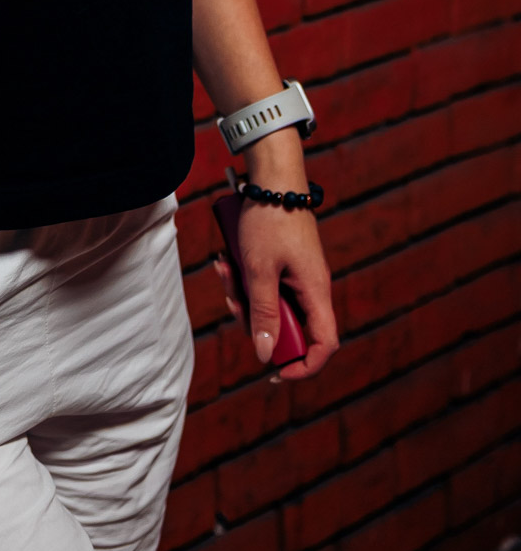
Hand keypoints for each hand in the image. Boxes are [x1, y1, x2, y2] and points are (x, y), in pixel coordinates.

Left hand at [216, 199, 338, 380]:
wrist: (272, 177)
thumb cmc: (269, 221)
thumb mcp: (259, 270)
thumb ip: (264, 314)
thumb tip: (266, 356)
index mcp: (315, 292)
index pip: (325, 344)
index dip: (305, 365)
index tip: (277, 372)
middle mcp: (311, 287)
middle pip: (289, 326)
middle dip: (256, 320)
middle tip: (234, 301)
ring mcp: (298, 275)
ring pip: (271, 305)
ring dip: (244, 295)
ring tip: (225, 269)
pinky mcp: (284, 264)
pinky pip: (265, 285)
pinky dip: (245, 279)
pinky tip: (226, 260)